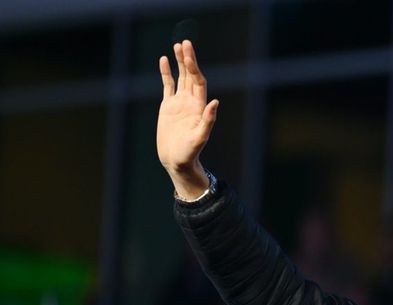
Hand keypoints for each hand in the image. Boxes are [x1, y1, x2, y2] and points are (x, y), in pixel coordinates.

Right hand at [156, 40, 218, 198]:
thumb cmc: (190, 152)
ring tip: (176, 46)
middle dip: (188, 59)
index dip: (194, 68)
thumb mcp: (200, 137)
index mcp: (199, 106)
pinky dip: (166, 73)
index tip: (189, 55)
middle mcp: (190, 102)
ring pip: (180, 77)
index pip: (198, 81)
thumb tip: (215, 103)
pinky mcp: (168, 107)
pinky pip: (167, 85)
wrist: (177, 160)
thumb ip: (208, 120)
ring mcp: (179, 103)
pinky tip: (163, 60)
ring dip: (179, 62)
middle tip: (184, 42)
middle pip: (191, 75)